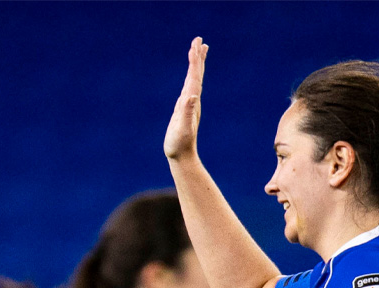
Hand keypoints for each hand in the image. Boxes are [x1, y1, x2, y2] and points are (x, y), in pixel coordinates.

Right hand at [163, 37, 207, 162]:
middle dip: (197, 57)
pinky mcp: (185, 109)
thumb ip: (187, 113)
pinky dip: (191, 77)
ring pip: (194, 79)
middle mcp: (192, 100)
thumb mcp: (182, 128)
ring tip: (199, 51)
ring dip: (196, 64)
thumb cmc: (179, 144)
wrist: (182, 156)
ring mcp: (190, 104)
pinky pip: (189, 88)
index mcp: (191, 101)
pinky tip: (191, 76)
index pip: (194, 76)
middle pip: (196, 74)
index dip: (194, 61)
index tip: (196, 45)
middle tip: (199, 40)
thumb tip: (192, 96)